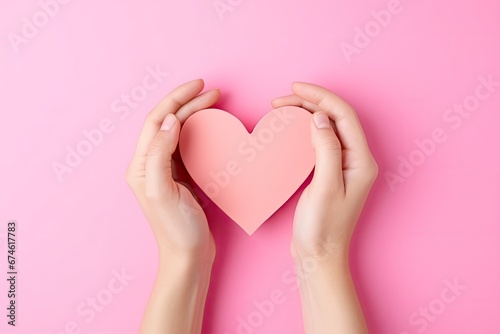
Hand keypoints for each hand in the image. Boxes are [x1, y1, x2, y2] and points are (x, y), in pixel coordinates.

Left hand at [126, 79, 219, 261]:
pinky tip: (213, 129)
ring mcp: (167, 171)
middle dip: (189, 103)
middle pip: (169, 123)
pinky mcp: (182, 178)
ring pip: (180, 133)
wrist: (188, 255)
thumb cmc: (175, 228)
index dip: (176, 99)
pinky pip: (190, 147)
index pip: (157, 121)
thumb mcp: (163, 191)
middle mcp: (150, 164)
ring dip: (196, 115)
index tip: (198, 86)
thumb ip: (161, 154)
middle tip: (213, 92)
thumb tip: (170, 121)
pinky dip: (202, 133)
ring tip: (214, 103)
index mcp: (141, 165)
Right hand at [272, 82, 377, 261]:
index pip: (343, 116)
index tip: (296, 87)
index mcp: (361, 161)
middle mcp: (356, 160)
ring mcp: (343, 166)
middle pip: (336, 118)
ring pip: (327, 127)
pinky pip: (320, 141)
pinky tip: (291, 128)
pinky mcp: (330, 172)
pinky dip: (304, 129)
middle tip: (282, 98)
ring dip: (306, 113)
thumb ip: (326, 149)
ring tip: (282, 107)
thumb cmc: (323, 227)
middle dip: (310, 102)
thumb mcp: (325, 187)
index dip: (321, 97)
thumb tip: (319, 117)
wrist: (318, 254)